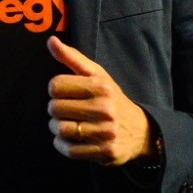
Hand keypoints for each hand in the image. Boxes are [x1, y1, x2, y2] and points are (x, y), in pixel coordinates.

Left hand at [46, 36, 154, 165]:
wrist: (141, 131)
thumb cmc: (111, 98)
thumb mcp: (96, 74)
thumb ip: (72, 57)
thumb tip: (51, 40)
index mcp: (100, 86)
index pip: (56, 85)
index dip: (55, 89)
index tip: (63, 92)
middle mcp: (104, 108)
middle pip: (55, 108)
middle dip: (55, 109)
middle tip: (64, 110)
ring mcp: (105, 132)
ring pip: (60, 129)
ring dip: (56, 128)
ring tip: (64, 124)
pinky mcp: (105, 152)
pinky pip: (69, 150)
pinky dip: (61, 144)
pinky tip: (67, 139)